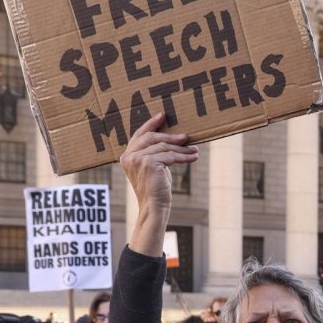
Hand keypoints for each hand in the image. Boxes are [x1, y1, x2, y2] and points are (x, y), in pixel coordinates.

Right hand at [119, 112, 197, 255]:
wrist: (154, 206)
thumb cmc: (156, 189)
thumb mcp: (153, 168)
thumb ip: (155, 153)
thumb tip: (174, 139)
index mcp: (127, 156)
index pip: (139, 135)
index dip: (151, 124)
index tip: (163, 115)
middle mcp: (129, 156)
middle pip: (151, 137)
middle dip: (170, 135)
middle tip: (186, 136)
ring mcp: (137, 159)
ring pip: (164, 147)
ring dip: (182, 148)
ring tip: (194, 150)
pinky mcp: (148, 163)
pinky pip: (170, 155)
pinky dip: (184, 157)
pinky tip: (193, 158)